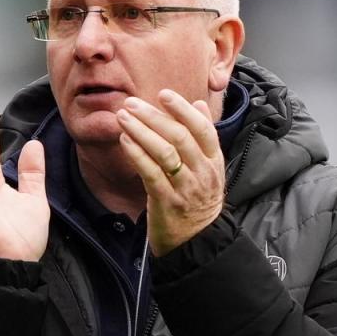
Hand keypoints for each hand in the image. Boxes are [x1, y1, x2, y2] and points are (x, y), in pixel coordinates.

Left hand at [116, 89, 224, 255]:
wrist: (198, 240)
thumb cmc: (198, 198)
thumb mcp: (207, 166)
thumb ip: (202, 135)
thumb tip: (198, 103)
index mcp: (214, 160)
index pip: (202, 128)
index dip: (183, 110)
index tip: (164, 94)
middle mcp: (202, 172)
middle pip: (179, 137)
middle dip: (154, 116)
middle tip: (132, 103)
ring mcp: (185, 188)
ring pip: (164, 153)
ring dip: (141, 131)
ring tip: (123, 117)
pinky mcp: (167, 202)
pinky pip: (151, 174)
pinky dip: (137, 154)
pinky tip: (125, 140)